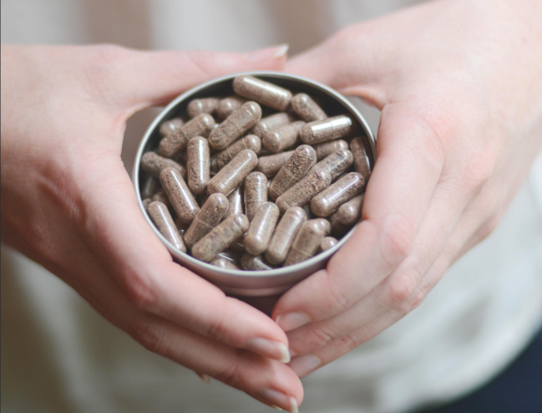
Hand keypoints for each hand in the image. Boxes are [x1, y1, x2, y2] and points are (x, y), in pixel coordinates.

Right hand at [1, 43, 302, 410]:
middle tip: (289, 391)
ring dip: (209, 364)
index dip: (214, 318)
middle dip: (226, 364)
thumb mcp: (111, 71)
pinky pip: (133, 315)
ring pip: (146, 332)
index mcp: (87, 199)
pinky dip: (179, 341)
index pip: (153, 281)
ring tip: (267, 385)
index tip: (273, 338)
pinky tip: (214, 354)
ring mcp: (75, 266)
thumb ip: (197, 68)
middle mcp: (80, 249)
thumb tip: (273, 57)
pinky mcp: (78, 266)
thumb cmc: (21, 91)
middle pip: (157, 328)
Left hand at [274, 0, 541, 376]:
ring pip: (413, 294)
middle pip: (398, 287)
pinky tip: (344, 321)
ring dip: (355, 331)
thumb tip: (238, 108)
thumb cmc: (450, 35)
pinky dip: (378, 308)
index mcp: (434, 139)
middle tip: (274, 348)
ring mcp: (474, 212)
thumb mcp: (365, 49)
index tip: (282, 311)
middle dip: (334, 329)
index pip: (388, 242)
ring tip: (301, 352)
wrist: (527, 40)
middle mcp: (462, 188)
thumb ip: (300, 84)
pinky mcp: (473, 219)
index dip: (333, 290)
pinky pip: (423, 277)